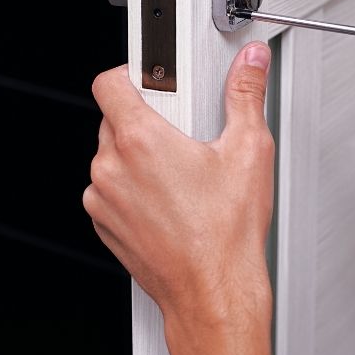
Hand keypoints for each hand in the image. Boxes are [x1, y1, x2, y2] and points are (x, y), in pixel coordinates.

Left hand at [84, 42, 274, 354]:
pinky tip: (172, 197)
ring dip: (139, 152)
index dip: (132, 72)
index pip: (110, 81)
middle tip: (185, 130)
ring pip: (112, 153)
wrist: (213, 291)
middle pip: (115, 117)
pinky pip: (110, 187)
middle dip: (148, 116)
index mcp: (141, 140)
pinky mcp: (105, 223)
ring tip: (182, 168)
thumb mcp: (248, 150)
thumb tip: (250, 63)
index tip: (155, 79)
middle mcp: (112, 167)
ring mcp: (103, 198)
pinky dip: (133, 183)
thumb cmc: (226, 232)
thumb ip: (246, 94)